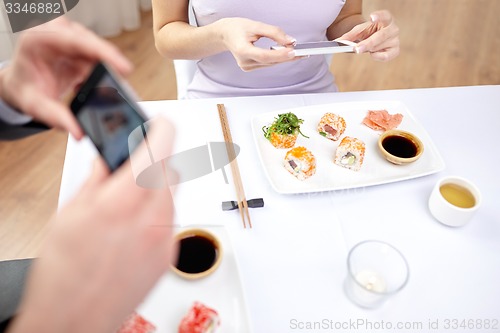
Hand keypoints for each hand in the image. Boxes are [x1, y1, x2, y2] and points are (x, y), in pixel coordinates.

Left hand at [0, 18, 131, 138]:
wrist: (22, 82)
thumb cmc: (25, 87)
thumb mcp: (35, 105)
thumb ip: (55, 117)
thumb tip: (79, 131)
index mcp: (39, 38)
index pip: (76, 41)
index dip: (103, 53)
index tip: (124, 68)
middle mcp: (58, 32)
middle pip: (93, 45)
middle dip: (111, 66)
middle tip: (123, 88)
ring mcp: (72, 37)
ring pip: (100, 52)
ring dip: (107, 72)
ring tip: (109, 90)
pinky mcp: (83, 46)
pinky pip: (101, 58)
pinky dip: (104, 73)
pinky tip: (97, 86)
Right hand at [8, 119, 176, 332]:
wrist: (73, 321)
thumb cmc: (63, 275)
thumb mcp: (70, 213)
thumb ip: (97, 179)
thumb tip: (110, 161)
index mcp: (123, 201)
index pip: (160, 147)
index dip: (162, 128)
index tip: (160, 122)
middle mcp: (153, 218)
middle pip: (170, 170)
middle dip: (154, 162)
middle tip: (131, 169)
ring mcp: (165, 239)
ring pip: (173, 195)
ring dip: (156, 189)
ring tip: (125, 205)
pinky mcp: (170, 256)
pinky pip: (171, 220)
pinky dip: (157, 214)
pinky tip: (132, 229)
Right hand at [217, 18, 297, 70]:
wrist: (225, 35)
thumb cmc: (236, 28)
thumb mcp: (255, 25)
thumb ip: (273, 32)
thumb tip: (290, 41)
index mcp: (242, 51)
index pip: (264, 56)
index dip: (280, 55)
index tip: (293, 51)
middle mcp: (245, 62)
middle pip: (270, 61)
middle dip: (287, 56)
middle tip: (303, 52)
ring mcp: (247, 67)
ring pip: (271, 64)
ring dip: (284, 58)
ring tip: (298, 52)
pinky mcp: (250, 67)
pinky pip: (268, 64)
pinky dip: (277, 59)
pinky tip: (286, 54)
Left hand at [339, 10, 399, 61]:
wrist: (374, 38)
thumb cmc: (368, 32)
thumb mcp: (359, 31)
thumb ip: (349, 35)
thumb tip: (338, 42)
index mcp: (386, 19)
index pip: (385, 15)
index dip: (379, 16)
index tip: (371, 17)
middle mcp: (393, 28)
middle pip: (381, 36)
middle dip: (368, 43)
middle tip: (357, 49)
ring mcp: (395, 40)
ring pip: (379, 47)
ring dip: (369, 49)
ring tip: (365, 47)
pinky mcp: (395, 50)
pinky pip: (385, 56)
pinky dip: (377, 57)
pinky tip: (372, 53)